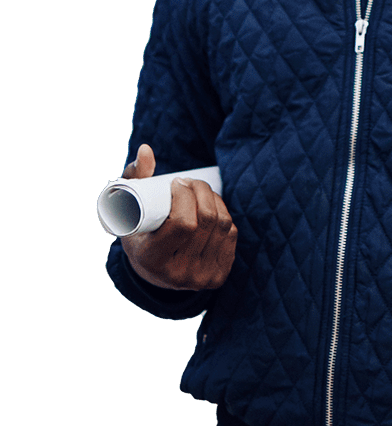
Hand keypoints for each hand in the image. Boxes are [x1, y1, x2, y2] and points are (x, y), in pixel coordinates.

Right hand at [118, 144, 237, 290]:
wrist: (153, 272)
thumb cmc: (136, 234)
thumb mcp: (126, 212)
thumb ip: (133, 178)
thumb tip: (146, 149)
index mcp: (152, 260)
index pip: (183, 225)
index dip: (185, 197)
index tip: (176, 182)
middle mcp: (180, 274)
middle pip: (206, 222)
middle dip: (201, 192)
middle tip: (189, 181)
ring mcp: (202, 277)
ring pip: (222, 225)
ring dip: (215, 200)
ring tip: (199, 190)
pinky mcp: (219, 275)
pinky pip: (231, 235)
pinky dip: (224, 214)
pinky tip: (212, 207)